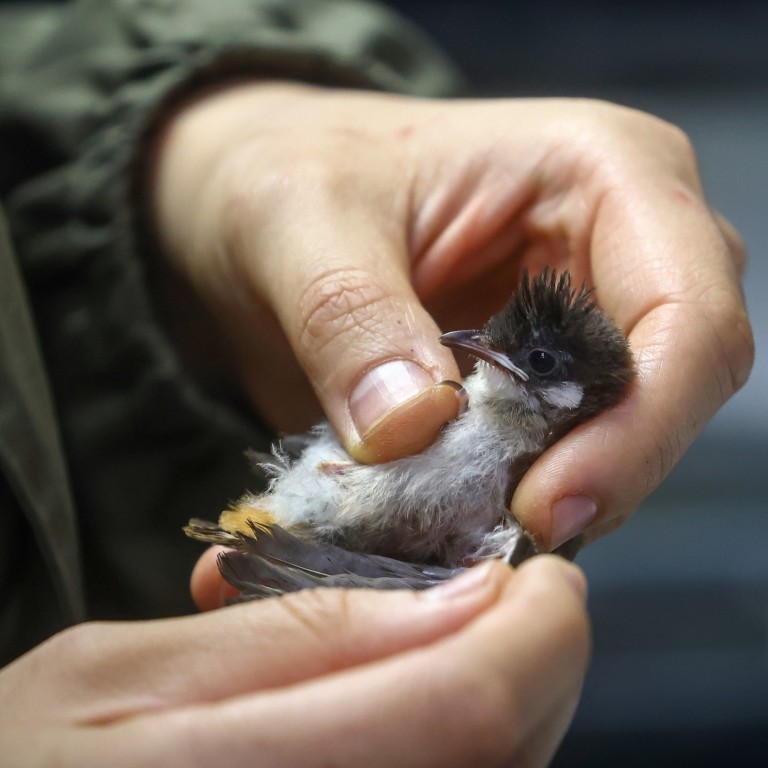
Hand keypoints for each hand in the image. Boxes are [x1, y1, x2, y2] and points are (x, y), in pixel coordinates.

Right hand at [0, 558, 587, 767]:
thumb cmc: (8, 764)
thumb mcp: (117, 673)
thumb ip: (296, 633)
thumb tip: (460, 596)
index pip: (465, 706)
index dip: (539, 629)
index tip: (546, 573)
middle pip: (506, 761)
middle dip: (536, 665)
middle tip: (506, 596)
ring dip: (506, 710)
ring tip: (448, 644)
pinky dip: (467, 750)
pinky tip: (411, 709)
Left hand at [151, 83, 752, 549]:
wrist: (264, 206)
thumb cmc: (288, 174)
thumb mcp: (296, 224)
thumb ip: (349, 319)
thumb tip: (412, 427)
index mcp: (602, 169)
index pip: (688, 314)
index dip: (640, 426)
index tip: (542, 505)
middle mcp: (621, 243)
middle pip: (677, 386)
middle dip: (603, 470)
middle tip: (503, 527)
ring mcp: (589, 312)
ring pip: (630, 431)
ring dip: (557, 488)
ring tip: (463, 514)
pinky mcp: (545, 370)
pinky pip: (565, 447)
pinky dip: (518, 488)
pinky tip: (457, 501)